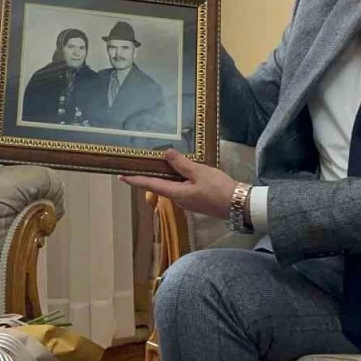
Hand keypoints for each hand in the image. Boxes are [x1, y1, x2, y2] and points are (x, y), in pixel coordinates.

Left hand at [119, 149, 237, 219]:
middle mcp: (179, 200)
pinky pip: (181, 188)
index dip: (135, 180)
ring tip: (158, 163)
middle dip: (150, 175)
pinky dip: (177, 179)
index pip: (151, 185)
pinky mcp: (196, 200)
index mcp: (176, 194)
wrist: (238, 205)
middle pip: (160, 186)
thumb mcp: (200, 172)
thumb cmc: (219, 189)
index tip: (121, 177)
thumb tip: (166, 154)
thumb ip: (182, 164)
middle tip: (139, 164)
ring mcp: (188, 201)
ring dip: (164, 176)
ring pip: (171, 186)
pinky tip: (180, 170)